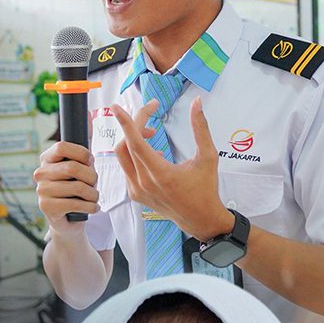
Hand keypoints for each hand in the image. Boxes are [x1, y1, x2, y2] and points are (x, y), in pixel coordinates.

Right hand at [32, 140, 98, 233]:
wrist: (68, 222)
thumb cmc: (76, 193)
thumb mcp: (80, 172)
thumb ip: (83, 161)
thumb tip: (89, 158)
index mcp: (46, 160)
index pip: (62, 147)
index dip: (81, 153)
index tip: (90, 162)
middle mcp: (40, 173)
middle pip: (73, 167)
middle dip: (92, 177)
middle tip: (94, 184)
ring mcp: (42, 190)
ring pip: (78, 187)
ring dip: (93, 194)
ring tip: (94, 198)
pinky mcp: (47, 207)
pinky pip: (76, 203)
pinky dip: (91, 206)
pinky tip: (93, 208)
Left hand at [113, 96, 233, 240]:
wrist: (201, 219)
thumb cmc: (206, 189)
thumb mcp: (208, 157)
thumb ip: (201, 128)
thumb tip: (197, 102)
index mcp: (161, 174)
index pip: (135, 143)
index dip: (125, 123)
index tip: (115, 108)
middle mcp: (144, 183)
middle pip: (126, 145)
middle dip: (136, 124)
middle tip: (151, 113)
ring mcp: (137, 190)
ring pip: (122, 156)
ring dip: (133, 139)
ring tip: (152, 134)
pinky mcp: (135, 195)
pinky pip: (126, 168)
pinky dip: (135, 155)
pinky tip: (153, 155)